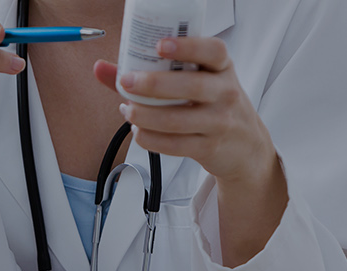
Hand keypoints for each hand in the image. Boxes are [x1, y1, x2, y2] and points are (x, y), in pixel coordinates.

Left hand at [93, 37, 278, 183]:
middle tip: (127, 82)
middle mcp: (225, 93)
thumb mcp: (195, 81)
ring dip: (145, 115)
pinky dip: (150, 138)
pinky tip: (139, 130)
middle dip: (154, 84)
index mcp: (222, 68)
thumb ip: (149, 72)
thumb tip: (101, 68)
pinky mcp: (209, 148)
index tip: (160, 46)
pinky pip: (174, 144)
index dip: (187, 46)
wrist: (245, 147)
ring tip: (128, 110)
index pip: (213, 51)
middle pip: (191, 86)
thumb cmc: (214, 105)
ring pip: (177, 119)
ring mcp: (220, 122)